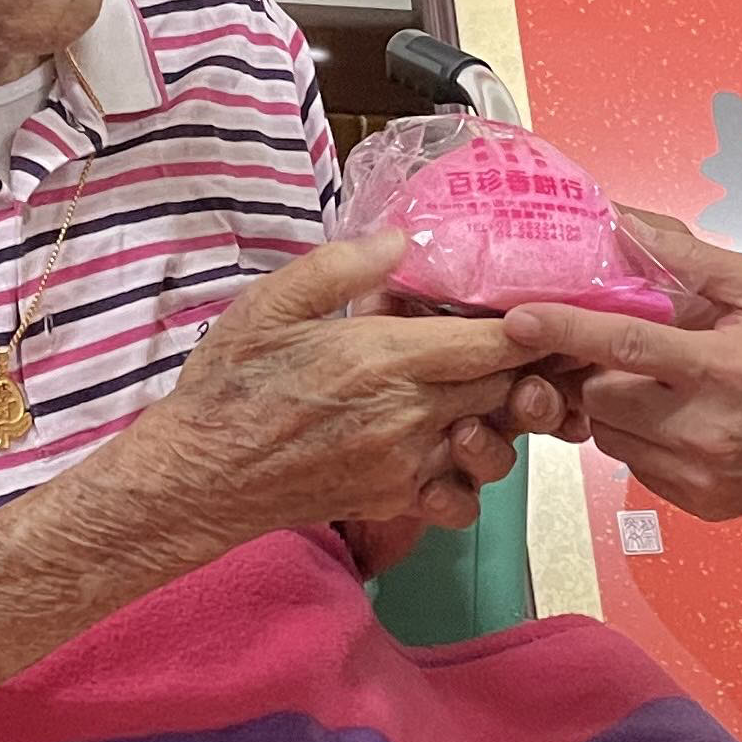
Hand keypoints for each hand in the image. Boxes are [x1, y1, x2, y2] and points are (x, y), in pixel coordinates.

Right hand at [101, 235, 535, 562]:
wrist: (201, 475)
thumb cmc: (231, 383)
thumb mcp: (271, 304)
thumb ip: (342, 267)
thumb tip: (403, 240)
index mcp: (384, 359)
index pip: (495, 344)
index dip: (531, 327)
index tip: (540, 309)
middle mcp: (408, 416)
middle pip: (506, 391)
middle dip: (520, 368)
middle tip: (515, 343)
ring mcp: (406, 466)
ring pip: (494, 443)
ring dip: (499, 418)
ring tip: (479, 389)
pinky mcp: (395, 501)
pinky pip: (461, 495)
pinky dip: (468, 474)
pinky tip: (445, 445)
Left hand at [499, 213, 741, 522]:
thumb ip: (687, 257)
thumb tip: (620, 224)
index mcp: (726, 368)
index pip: (625, 348)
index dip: (565, 330)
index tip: (518, 319)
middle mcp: (710, 430)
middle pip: (603, 397)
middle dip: (595, 368)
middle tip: (613, 346)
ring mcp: (704, 475)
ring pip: (610, 436)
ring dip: (614, 404)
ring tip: (655, 381)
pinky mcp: (701, 502)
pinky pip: (635, 465)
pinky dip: (639, 437)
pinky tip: (674, 415)